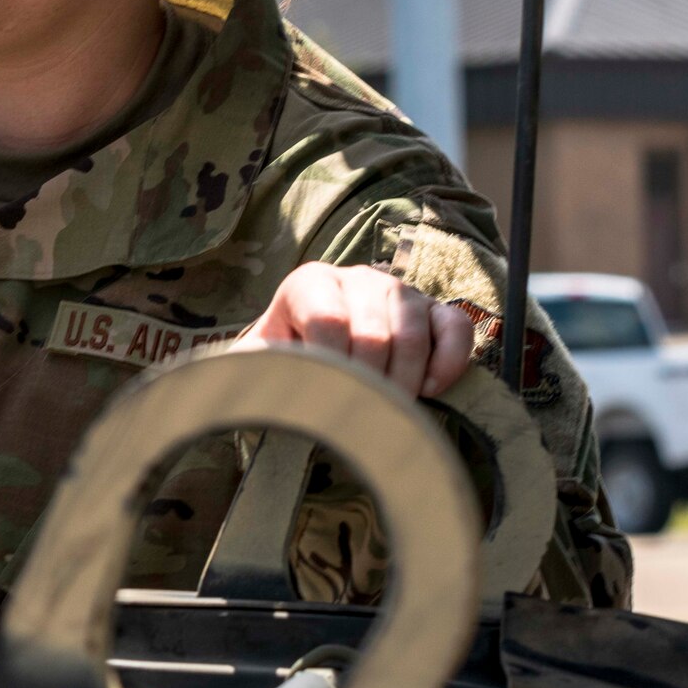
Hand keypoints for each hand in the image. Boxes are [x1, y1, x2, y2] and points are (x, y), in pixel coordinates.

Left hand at [233, 262, 474, 396]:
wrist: (323, 347)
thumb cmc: (288, 355)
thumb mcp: (258, 357)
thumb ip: (246, 364)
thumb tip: (231, 379)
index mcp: (309, 282)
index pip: (326, 319)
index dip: (330, 365)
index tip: (326, 395)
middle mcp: (357, 277)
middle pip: (373, 332)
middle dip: (367, 381)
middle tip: (360, 410)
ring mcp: (400, 291)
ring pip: (414, 332)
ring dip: (404, 381)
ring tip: (388, 407)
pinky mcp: (436, 309)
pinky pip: (456, 329)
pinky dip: (448, 363)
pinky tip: (429, 390)